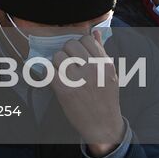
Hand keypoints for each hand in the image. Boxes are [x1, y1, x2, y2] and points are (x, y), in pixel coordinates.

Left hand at [49, 30, 123, 156]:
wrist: (103, 126)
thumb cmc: (105, 98)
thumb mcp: (110, 74)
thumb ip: (101, 52)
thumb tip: (95, 31)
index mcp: (105, 64)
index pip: (86, 39)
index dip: (79, 45)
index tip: (77, 54)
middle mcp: (93, 69)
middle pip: (69, 45)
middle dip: (66, 52)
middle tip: (68, 64)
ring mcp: (78, 79)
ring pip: (58, 56)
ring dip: (57, 63)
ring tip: (63, 73)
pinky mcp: (64, 90)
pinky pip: (49, 71)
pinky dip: (48, 74)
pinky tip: (54, 80)